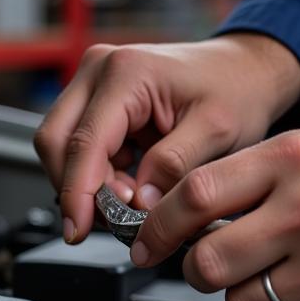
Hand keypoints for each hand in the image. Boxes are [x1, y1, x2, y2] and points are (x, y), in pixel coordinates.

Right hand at [34, 35, 299, 241]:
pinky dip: (97, 175)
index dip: (77, 193)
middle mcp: (99, 70)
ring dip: (87, 184)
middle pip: (55, 141)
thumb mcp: (217, 131)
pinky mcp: (96, 101)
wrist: (244, 71)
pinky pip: (78, 146)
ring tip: (132, 201)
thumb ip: (174, 166)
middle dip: (76, 189)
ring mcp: (92, 83)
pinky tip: (130, 185)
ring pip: (62, 146)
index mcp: (126, 73)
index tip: (79, 229)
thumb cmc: (235, 90)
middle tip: (114, 220)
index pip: (83, 142)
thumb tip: (138, 202)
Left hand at [130, 130, 299, 300]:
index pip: (196, 196)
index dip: (158, 225)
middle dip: (196, 268)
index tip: (147, 240)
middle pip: (208, 261)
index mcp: (295, 160)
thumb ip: (246, 178)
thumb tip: (178, 214)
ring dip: (244, 295)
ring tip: (275, 273)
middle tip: (211, 261)